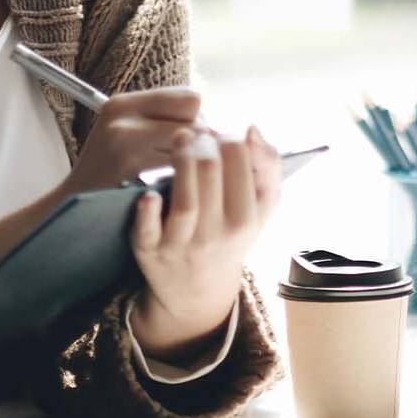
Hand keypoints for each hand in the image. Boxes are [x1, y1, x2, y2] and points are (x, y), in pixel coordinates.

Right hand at [53, 86, 205, 198]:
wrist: (70, 213)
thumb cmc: (110, 179)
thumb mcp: (128, 138)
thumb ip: (163, 123)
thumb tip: (217, 128)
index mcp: (124, 103)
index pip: (191, 98)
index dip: (197, 122)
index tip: (191, 145)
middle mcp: (122, 113)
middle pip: (195, 116)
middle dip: (199, 140)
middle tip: (187, 164)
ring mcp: (123, 136)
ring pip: (190, 139)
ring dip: (192, 160)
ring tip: (179, 178)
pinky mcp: (127, 162)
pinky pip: (179, 163)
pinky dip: (182, 177)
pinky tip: (171, 190)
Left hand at [128, 125, 282, 363]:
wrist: (199, 287)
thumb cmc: (231, 233)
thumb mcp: (261, 206)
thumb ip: (268, 165)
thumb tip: (252, 130)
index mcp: (247, 218)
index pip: (240, 159)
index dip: (227, 136)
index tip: (218, 134)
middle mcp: (217, 234)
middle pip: (210, 170)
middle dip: (201, 140)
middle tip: (195, 132)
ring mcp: (183, 244)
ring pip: (184, 198)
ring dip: (179, 159)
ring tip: (179, 139)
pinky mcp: (150, 251)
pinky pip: (149, 229)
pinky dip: (149, 210)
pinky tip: (150, 190)